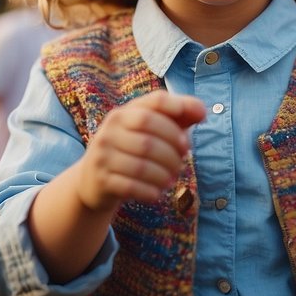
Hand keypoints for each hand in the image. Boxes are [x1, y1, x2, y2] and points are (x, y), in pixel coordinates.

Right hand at [77, 91, 206, 212]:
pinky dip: (150, 191)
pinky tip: (157, 193)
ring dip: (164, 175)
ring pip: (142, 166)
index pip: (156, 102)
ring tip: (171, 179)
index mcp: (124, 113)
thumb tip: (202, 112)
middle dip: (173, 152)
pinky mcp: (101, 179)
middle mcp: (110, 129)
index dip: (179, 111)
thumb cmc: (131, 150)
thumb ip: (178, 117)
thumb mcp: (150, 130)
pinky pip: (132, 186)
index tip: (192, 131)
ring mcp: (102, 154)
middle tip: (182, 162)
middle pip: (151, 138)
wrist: (92, 179)